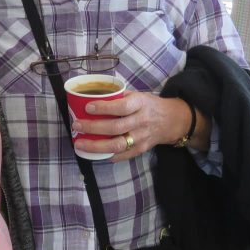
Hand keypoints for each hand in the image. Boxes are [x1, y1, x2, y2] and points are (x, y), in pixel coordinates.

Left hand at [71, 92, 190, 161]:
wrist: (173, 120)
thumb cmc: (150, 105)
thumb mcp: (138, 95)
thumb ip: (119, 97)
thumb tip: (94, 97)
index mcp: (140, 104)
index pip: (122, 107)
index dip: (104, 108)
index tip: (88, 108)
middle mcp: (141, 121)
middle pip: (115, 127)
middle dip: (93, 127)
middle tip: (77, 125)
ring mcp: (141, 137)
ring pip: (117, 144)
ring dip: (96, 146)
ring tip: (80, 144)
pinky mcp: (141, 149)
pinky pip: (122, 155)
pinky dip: (107, 155)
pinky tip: (95, 153)